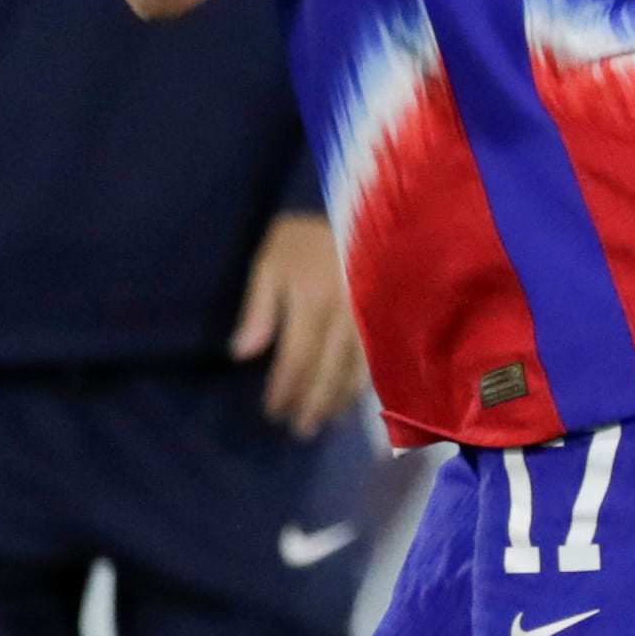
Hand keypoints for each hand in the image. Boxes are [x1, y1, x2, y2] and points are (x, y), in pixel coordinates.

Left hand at [230, 211, 367, 436]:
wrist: (360, 205)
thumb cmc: (305, 233)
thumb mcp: (270, 258)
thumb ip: (258, 306)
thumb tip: (242, 354)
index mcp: (312, 298)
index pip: (296, 358)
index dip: (284, 389)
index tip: (272, 411)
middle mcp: (346, 312)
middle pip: (329, 371)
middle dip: (313, 404)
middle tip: (300, 430)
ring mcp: (373, 315)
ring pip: (358, 370)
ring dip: (340, 400)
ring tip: (325, 422)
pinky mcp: (391, 314)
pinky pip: (380, 357)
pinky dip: (366, 382)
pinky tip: (355, 398)